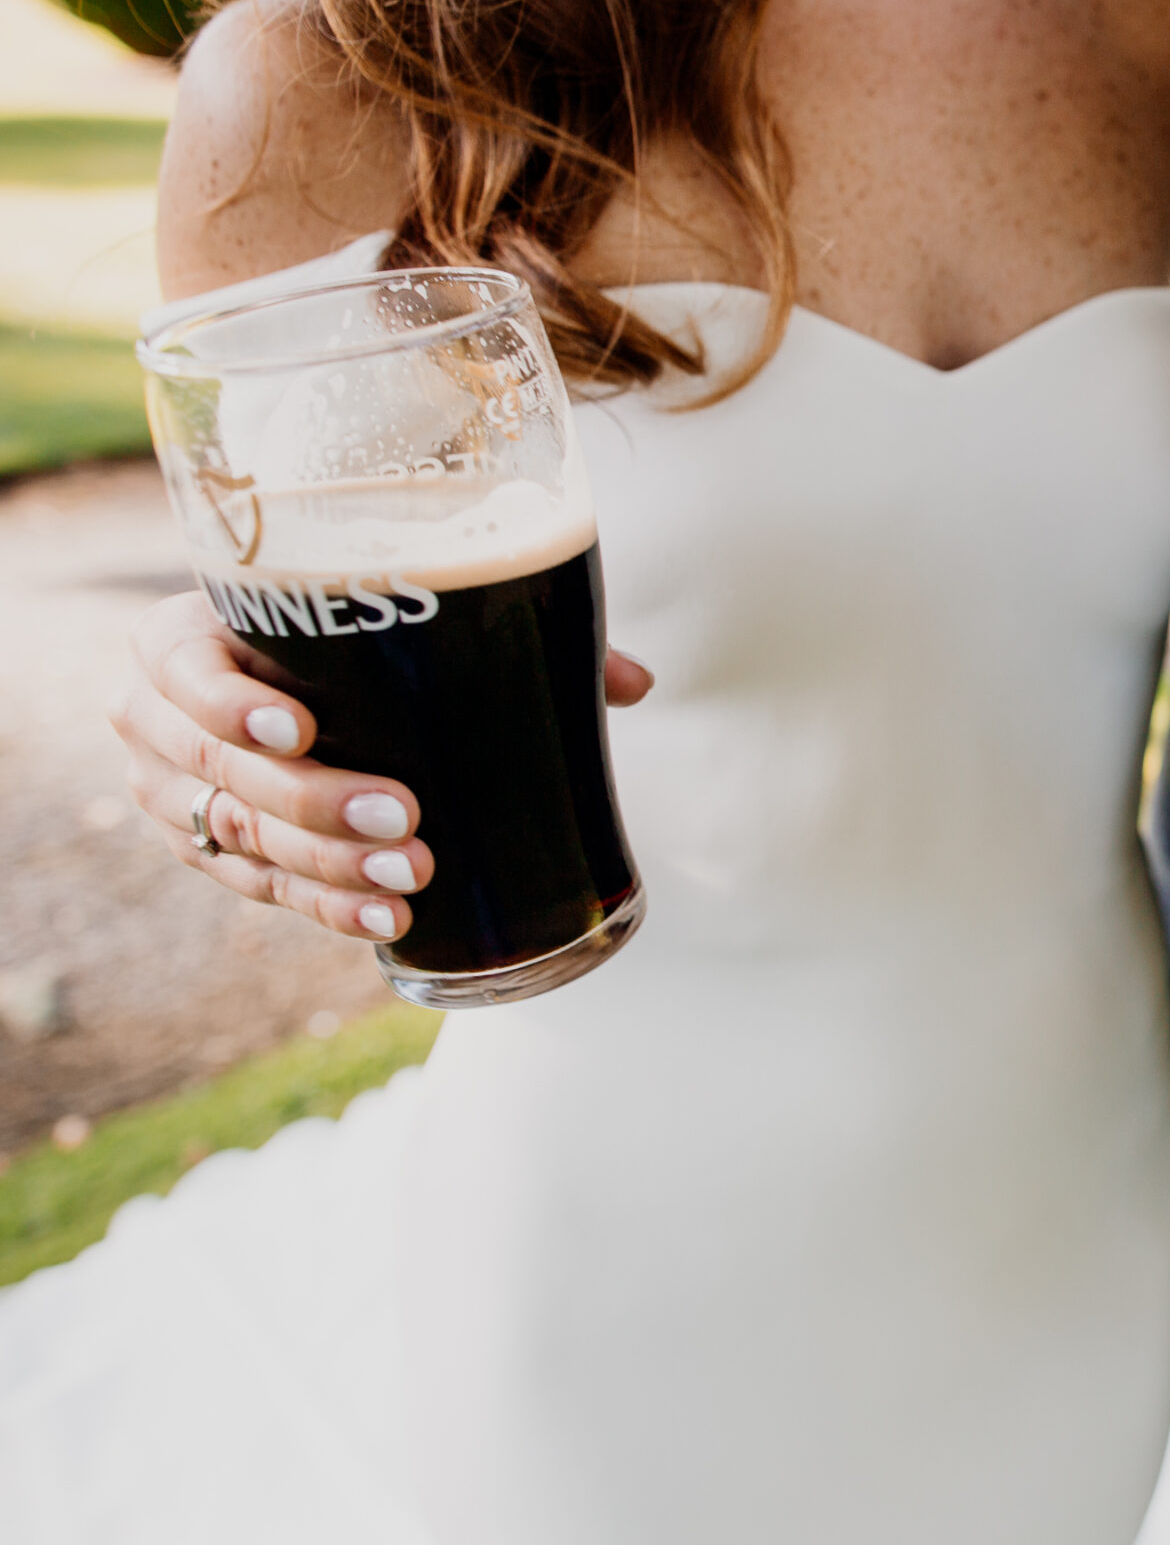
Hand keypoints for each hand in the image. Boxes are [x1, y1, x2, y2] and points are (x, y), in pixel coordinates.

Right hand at [110, 591, 655, 942]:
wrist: (282, 686)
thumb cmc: (344, 642)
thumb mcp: (393, 623)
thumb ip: (507, 634)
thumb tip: (635, 683)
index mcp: (182, 639)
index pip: (181, 668)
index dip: (229, 702)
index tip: (303, 725)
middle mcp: (158, 720)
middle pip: (223, 772)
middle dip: (315, 801)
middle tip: (404, 816)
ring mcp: (176, 797)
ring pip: (241, 843)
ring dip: (328, 866)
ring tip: (412, 876)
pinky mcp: (209, 856)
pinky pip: (261, 893)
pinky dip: (326, 908)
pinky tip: (386, 921)